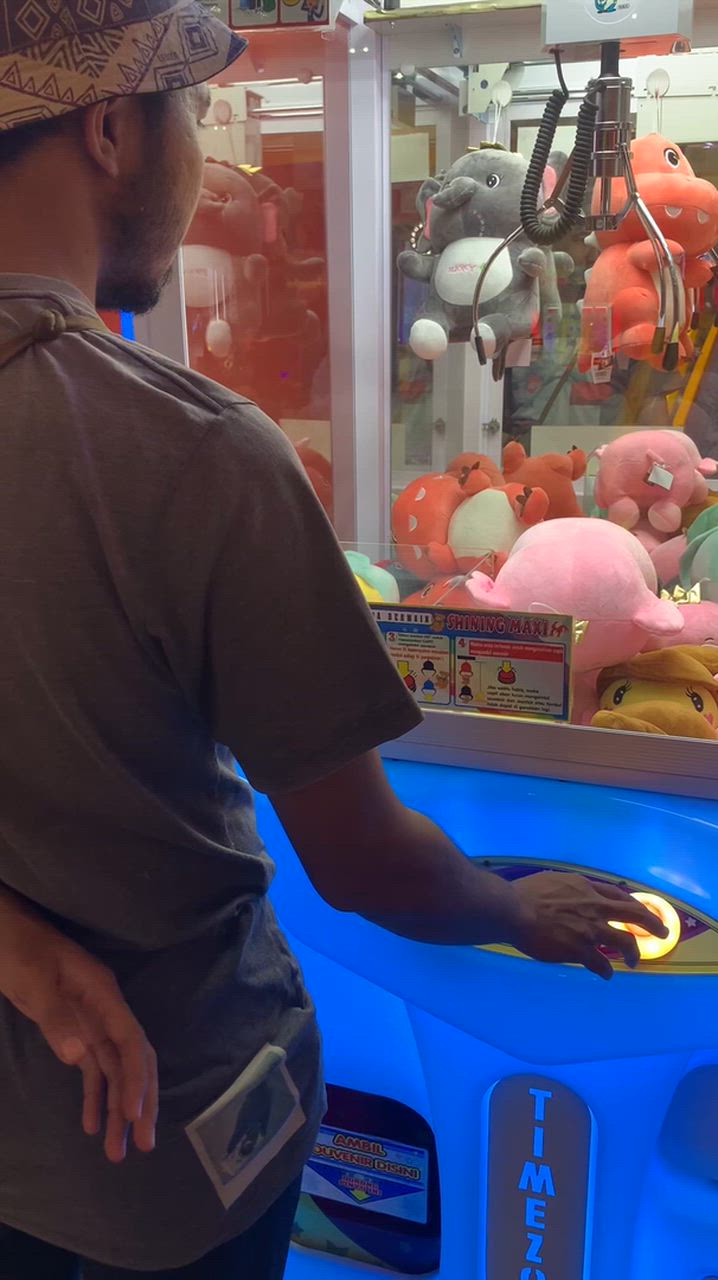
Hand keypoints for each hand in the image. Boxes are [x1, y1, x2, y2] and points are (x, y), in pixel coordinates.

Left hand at [0, 890, 156, 1161]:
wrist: (5, 931)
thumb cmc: (19, 949)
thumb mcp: (34, 981)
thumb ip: (57, 1018)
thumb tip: (80, 1057)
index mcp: (103, 994)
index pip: (130, 1041)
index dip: (136, 1078)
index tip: (133, 1115)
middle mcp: (104, 1009)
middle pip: (131, 1060)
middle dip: (139, 1102)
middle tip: (143, 1145)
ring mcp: (90, 1019)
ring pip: (113, 1069)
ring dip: (116, 1108)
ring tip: (117, 1152)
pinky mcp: (73, 1028)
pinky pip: (91, 1067)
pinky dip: (93, 1095)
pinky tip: (90, 1125)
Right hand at [509, 873, 669, 979]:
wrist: (513, 910)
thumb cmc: (525, 894)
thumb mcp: (552, 880)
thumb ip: (568, 887)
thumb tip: (570, 892)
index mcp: (585, 887)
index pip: (618, 894)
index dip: (633, 903)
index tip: (641, 910)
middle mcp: (594, 907)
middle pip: (633, 915)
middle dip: (652, 924)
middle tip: (662, 932)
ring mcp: (589, 930)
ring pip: (624, 942)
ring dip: (633, 953)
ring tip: (634, 961)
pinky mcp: (580, 950)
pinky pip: (601, 964)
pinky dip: (607, 971)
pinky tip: (608, 975)